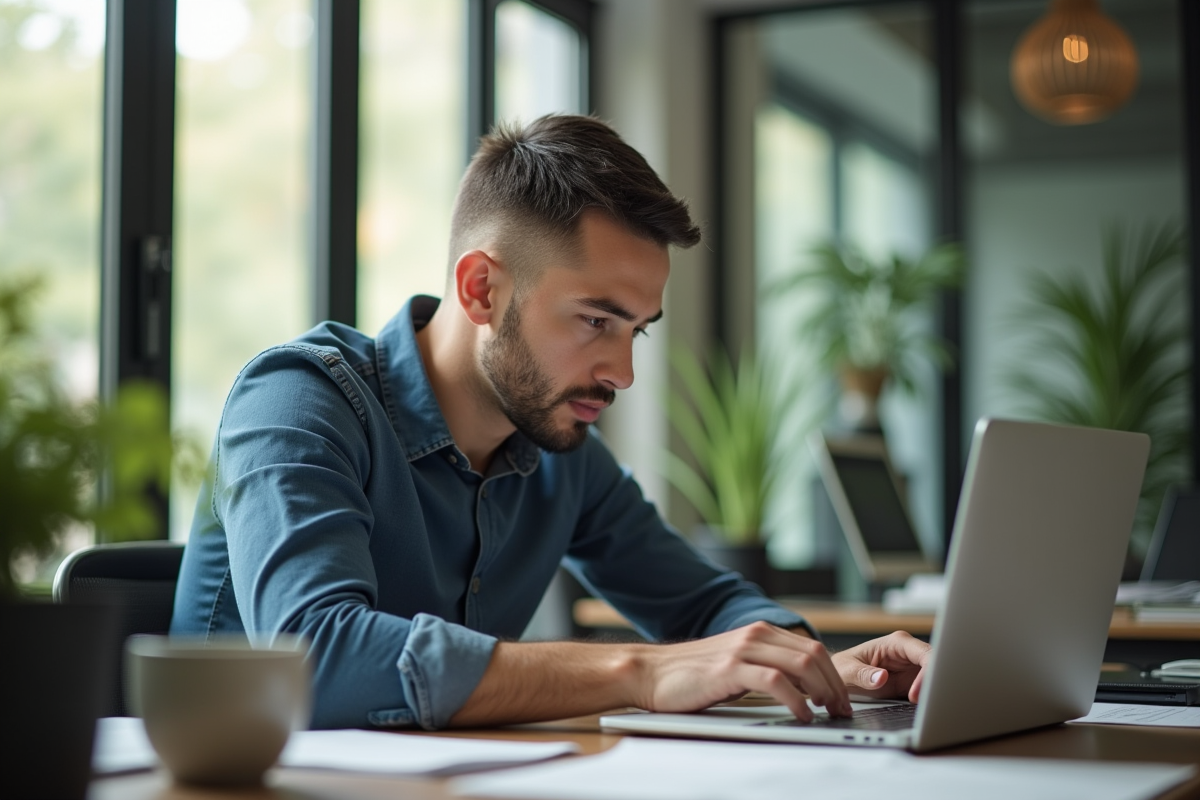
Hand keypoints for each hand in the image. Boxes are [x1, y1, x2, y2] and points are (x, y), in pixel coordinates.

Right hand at [633, 622, 853, 721]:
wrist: (651, 672)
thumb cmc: (690, 675)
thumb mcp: (736, 665)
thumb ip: (764, 668)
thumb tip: (799, 688)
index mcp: (759, 633)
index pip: (812, 649)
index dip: (834, 675)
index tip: (842, 698)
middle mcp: (755, 636)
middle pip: (814, 655)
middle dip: (835, 684)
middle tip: (842, 709)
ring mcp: (743, 650)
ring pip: (801, 664)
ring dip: (823, 691)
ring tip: (827, 712)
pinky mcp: (731, 669)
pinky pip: (776, 681)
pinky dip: (797, 700)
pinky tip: (802, 714)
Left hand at [831, 631, 929, 702]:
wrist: (841, 678)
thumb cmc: (843, 668)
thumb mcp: (847, 670)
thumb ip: (863, 674)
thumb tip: (881, 677)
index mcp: (897, 643)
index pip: (923, 654)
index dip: (926, 675)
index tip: (914, 696)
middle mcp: (910, 653)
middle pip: (937, 665)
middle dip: (937, 685)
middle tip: (929, 706)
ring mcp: (915, 667)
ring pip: (938, 678)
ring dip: (936, 693)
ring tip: (928, 711)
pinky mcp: (916, 682)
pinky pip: (931, 690)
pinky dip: (931, 699)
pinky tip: (926, 710)